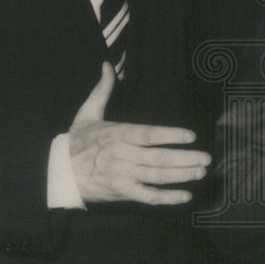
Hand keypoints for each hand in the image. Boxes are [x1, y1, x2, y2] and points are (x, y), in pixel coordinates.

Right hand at [68, 63, 210, 204]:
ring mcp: (123, 175)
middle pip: (158, 158)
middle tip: (206, 158)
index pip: (148, 134)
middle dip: (185, 158)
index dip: (171, 135)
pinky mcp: (122, 192)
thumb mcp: (87, 114)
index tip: (191, 136)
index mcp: (117, 134)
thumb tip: (108, 65)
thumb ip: (102, 90)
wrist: (59, 174)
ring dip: (181, 175)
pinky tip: (185, 195)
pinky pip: (148, 197)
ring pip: (157, 176)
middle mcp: (122, 155)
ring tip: (201, 172)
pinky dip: (168, 198)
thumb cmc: (77, 142)